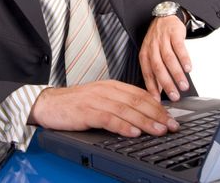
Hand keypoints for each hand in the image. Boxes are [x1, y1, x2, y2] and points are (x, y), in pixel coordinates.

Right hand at [28, 80, 178, 136]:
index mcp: (111, 86)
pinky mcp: (86, 111)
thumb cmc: (74, 104)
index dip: (157, 106)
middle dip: (157, 115)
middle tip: (171, 126)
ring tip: (159, 130)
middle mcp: (106, 90)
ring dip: (145, 121)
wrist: (48, 103)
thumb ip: (118, 103)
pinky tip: (134, 132)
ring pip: (126, 110)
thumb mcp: (99, 98)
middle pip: (137, 102)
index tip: (170, 117)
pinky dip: (123, 126)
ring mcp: (96, 100)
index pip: (140, 94)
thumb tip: (141, 116)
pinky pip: (108, 118)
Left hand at [139, 15, 191, 101]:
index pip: (147, 74)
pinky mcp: (173, 33)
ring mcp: (162, 40)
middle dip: (166, 84)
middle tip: (175, 96)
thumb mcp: (152, 53)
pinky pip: (179, 47)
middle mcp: (152, 48)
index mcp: (145, 55)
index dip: (152, 88)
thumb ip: (156, 72)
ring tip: (183, 86)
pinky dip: (184, 58)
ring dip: (176, 74)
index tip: (157, 101)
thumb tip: (160, 92)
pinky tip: (188, 68)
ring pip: (168, 59)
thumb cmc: (158, 39)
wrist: (164, 16)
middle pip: (158, 68)